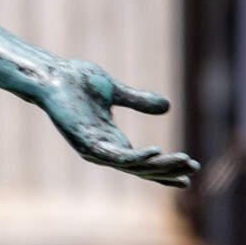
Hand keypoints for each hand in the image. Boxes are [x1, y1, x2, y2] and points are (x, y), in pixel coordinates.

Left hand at [34, 58, 197, 187]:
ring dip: (159, 165)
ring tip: (184, 161)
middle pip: (142, 168)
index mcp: (112, 139)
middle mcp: (104, 148)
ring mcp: (94, 148)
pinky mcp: (85, 142)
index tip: (191, 170)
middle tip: (193, 169)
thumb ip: (139, 101)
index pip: (143, 162)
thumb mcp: (116, 92)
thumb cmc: (77, 82)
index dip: (166, 168)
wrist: (52, 74)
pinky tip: (155, 151)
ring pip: (133, 165)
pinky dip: (135, 157)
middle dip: (169, 170)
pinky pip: (115, 156)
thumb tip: (167, 106)